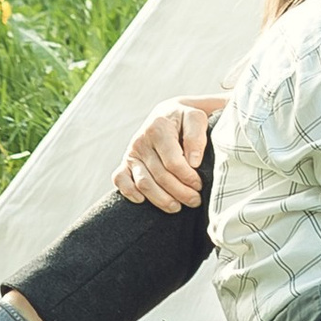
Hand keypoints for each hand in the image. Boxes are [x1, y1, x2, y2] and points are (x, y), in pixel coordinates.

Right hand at [115, 95, 226, 210]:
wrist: (169, 113)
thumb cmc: (185, 118)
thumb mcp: (196, 118)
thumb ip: (196, 136)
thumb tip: (193, 162)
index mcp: (159, 127)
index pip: (173, 162)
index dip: (187, 177)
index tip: (200, 184)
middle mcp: (141, 140)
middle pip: (160, 176)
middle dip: (179, 192)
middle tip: (195, 200)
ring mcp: (132, 152)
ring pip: (143, 183)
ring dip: (160, 199)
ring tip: (177, 207)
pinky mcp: (125, 161)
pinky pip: (120, 179)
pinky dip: (129, 192)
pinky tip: (144, 201)